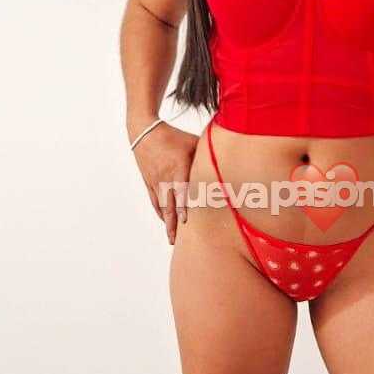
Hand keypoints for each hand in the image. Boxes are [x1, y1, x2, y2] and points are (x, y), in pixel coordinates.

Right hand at [132, 122, 198, 242]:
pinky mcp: (149, 183)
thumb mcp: (193, 143)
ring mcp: (155, 182)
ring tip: (171, 239)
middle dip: (173, 223)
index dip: (183, 206)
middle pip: (169, 204)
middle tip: (176, 240)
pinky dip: (161, 213)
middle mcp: (165, 177)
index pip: (181, 190)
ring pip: (161, 206)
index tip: (185, 220)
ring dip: (167, 223)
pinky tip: (166, 223)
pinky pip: (155, 201)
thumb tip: (228, 162)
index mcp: (178, 167)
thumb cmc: (174, 137)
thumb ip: (207, 155)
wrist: (145, 132)